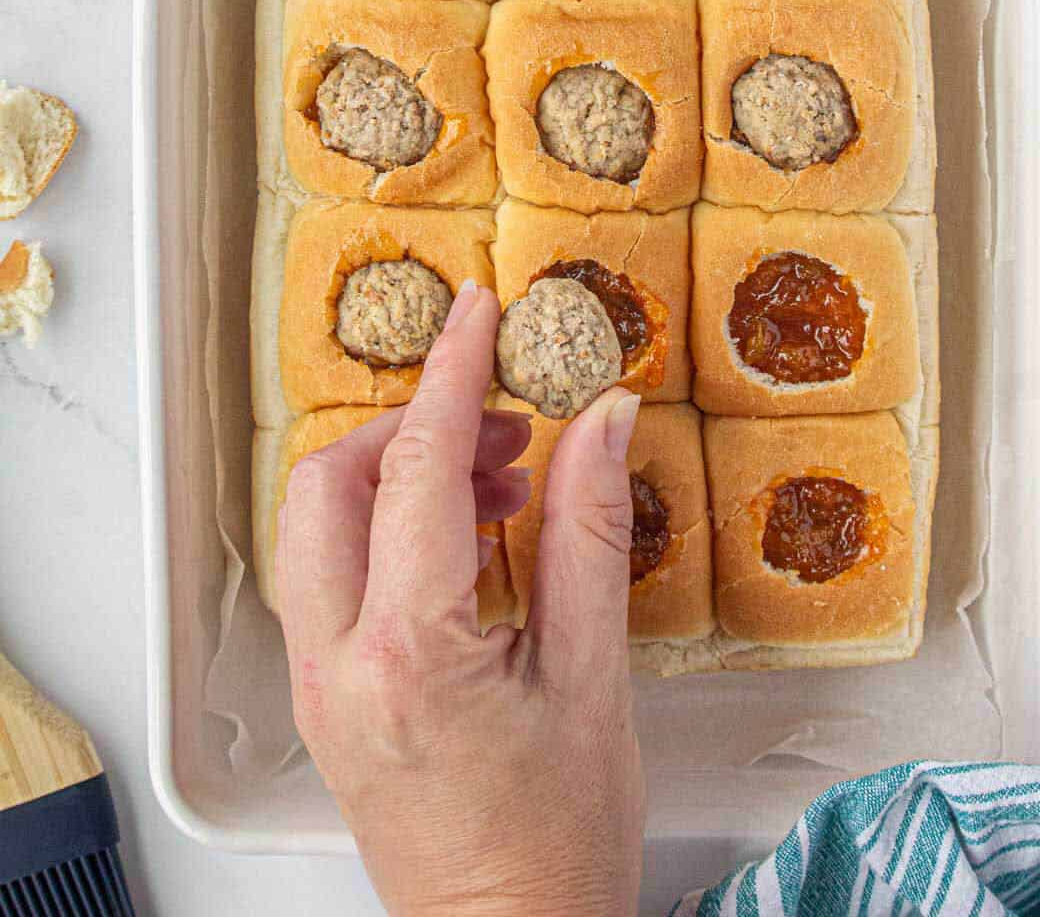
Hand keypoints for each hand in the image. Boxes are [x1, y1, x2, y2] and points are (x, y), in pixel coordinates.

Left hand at [276, 282, 645, 916]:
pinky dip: (387, 528)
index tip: (480, 312)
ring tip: (503, 487)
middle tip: (504, 422)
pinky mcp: (326, 699)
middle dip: (413, 425)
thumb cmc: (557, 844)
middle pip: (332, 481)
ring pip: (318, 524)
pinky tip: (467, 544)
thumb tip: (603, 421)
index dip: (455, 374)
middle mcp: (338, 664)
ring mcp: (320, 685)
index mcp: (407, 654)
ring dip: (400, 476)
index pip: (421, 469)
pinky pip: (330, 574)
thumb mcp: (594, 678)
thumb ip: (591, 532)